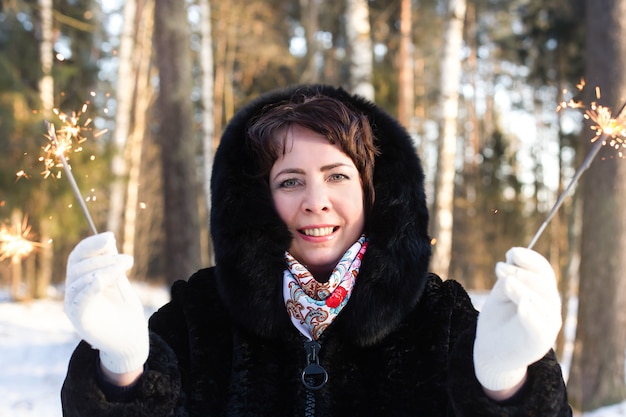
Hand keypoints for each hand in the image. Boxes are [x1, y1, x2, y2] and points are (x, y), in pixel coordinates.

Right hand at [64, 232, 148, 374]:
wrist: (131, 340)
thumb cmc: (125, 311)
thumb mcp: (120, 283)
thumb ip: (112, 264)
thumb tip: (108, 239)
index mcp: (82, 281)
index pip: (78, 257)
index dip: (91, 245)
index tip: (110, 236)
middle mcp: (74, 292)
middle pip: (79, 266)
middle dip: (105, 258)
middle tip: (129, 259)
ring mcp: (74, 306)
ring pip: (81, 280)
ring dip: (105, 269)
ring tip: (125, 266)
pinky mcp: (80, 320)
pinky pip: (81, 300)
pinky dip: (90, 288)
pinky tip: (101, 280)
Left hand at [473, 247, 561, 391]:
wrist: (492, 352)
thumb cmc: (498, 320)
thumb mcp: (499, 295)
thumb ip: (507, 279)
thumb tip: (511, 259)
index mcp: (541, 292)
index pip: (543, 271)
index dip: (530, 259)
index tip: (511, 252)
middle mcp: (549, 307)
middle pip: (544, 284)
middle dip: (522, 273)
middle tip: (500, 268)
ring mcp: (548, 325)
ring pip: (544, 302)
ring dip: (524, 289)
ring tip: (507, 282)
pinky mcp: (539, 342)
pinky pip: (540, 327)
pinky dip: (532, 315)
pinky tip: (523, 305)